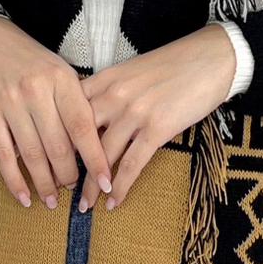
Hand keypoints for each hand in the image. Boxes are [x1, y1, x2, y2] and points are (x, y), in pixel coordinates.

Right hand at [0, 17, 113, 208]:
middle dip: (69, 175)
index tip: (105, 182)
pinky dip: (15, 180)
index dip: (95, 159)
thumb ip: (75, 101)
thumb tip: (95, 142)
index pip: (82, 127)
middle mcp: (37, 90)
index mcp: (61, 79)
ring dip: (45, 183)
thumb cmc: (28, 59)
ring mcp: (10, 102)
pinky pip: (3, 155)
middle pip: (58, 146)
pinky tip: (25, 197)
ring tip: (53, 200)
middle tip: (75, 190)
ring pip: (32, 154)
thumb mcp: (58, 70)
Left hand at [75, 22, 236, 212]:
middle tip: (60, 189)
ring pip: (103, 156)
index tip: (51, 160)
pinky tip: (114, 202)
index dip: (57, 139)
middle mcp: (114, 95)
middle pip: (80, 138)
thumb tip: (96, 119)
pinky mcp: (157, 128)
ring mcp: (135, 112)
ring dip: (92, 186)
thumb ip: (111, 92)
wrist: (212, 58)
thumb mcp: (133, 71)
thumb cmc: (175, 64)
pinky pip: (132, 164)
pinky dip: (120, 187)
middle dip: (69, 167)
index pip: (68, 112)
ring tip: (85, 206)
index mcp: (105, 79)